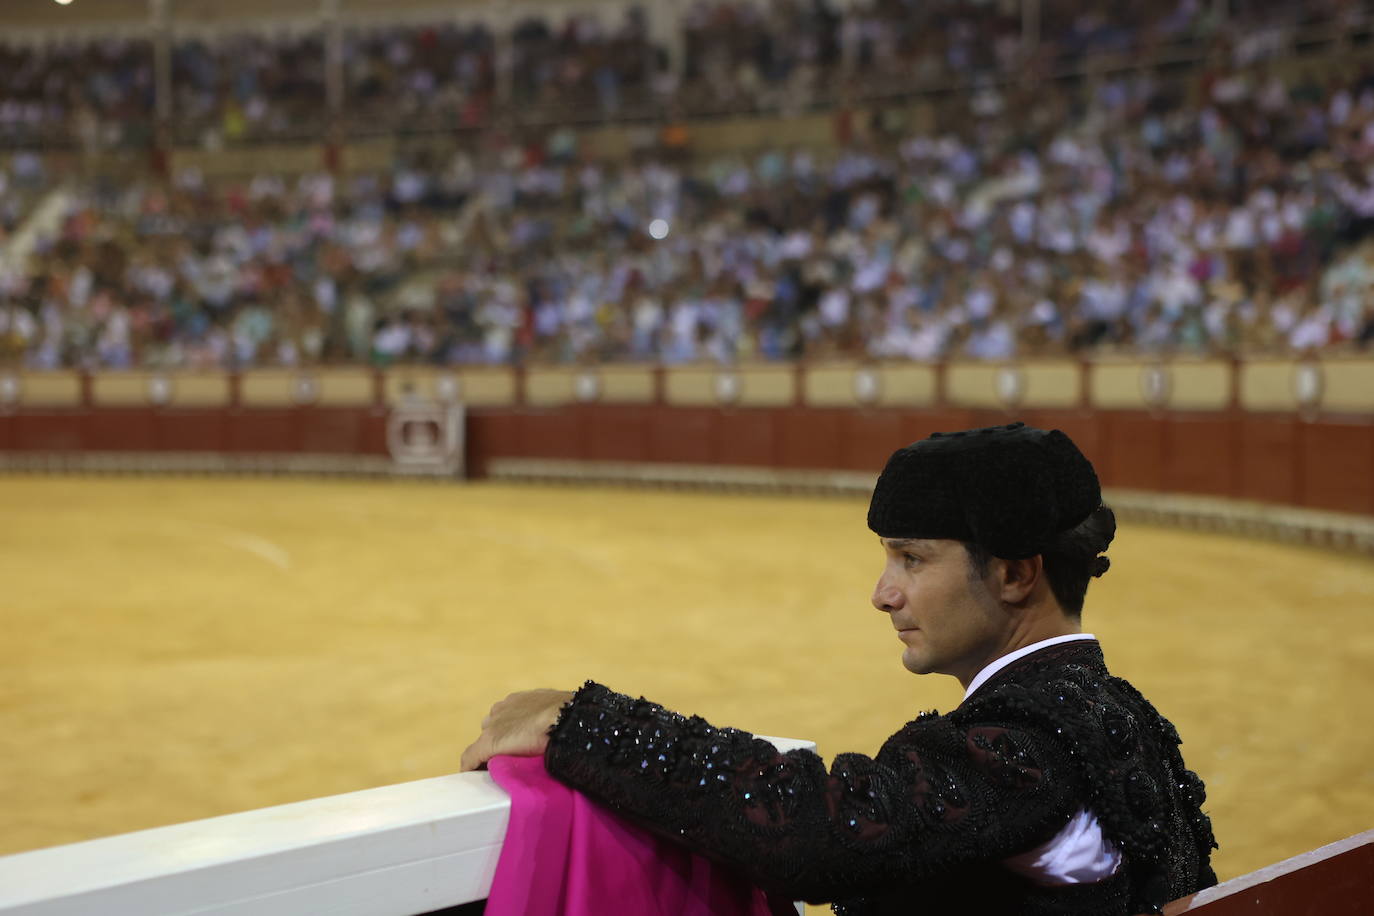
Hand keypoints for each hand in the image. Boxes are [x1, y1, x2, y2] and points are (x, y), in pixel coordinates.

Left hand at [460, 688, 574, 771]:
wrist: (566, 720)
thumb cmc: (572, 717)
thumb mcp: (564, 713)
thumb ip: (557, 720)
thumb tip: (568, 734)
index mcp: (522, 700)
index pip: (509, 718)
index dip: (513, 735)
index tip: (519, 747)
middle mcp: (504, 708)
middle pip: (493, 729)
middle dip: (501, 743)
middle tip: (512, 761)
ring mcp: (494, 726)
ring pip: (483, 744)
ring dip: (489, 755)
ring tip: (496, 771)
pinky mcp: (487, 742)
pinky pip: (471, 758)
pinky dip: (471, 768)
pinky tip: (473, 779)